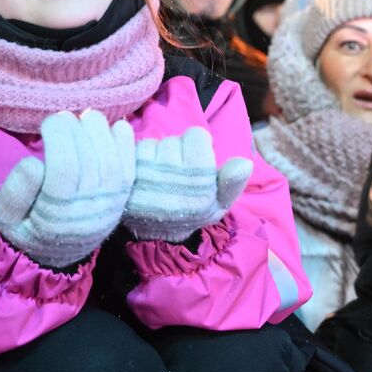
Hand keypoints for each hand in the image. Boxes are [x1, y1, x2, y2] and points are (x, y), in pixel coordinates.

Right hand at [0, 110, 135, 267]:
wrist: (53, 257)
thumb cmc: (25, 230)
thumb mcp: (6, 218)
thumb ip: (16, 192)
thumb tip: (35, 164)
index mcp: (57, 216)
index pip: (65, 169)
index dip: (60, 137)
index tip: (49, 121)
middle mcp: (88, 211)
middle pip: (90, 161)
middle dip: (78, 130)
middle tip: (65, 116)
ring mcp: (109, 206)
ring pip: (113, 163)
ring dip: (102, 133)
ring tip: (88, 117)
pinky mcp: (121, 200)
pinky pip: (130, 169)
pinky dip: (126, 145)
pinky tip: (115, 127)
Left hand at [123, 127, 251, 242]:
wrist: (156, 235)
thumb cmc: (193, 212)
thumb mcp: (219, 203)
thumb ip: (233, 182)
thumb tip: (245, 162)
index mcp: (197, 184)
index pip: (197, 136)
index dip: (197, 146)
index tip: (195, 164)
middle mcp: (172, 179)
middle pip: (173, 140)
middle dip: (176, 152)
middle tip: (175, 175)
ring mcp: (146, 178)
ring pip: (153, 144)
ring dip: (156, 155)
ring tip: (160, 177)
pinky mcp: (126, 179)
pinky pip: (134, 151)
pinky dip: (139, 159)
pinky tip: (145, 177)